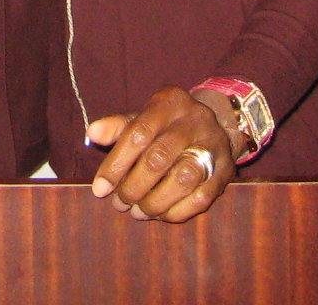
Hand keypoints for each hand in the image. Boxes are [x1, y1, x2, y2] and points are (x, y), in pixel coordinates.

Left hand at [84, 86, 240, 223]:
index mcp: (169, 102)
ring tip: (137, 212)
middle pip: (158, 158)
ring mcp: (214, 145)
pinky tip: (160, 215)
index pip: (137, 133)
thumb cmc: (167, 125)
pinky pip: (201, 197)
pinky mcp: (225, 171)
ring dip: (155, 201)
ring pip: (182, 179)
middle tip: (119, 203)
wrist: (215, 126)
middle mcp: (194, 120)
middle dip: (134, 186)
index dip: (116, 164)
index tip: (100, 188)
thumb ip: (117, 126)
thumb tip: (92, 133)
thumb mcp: (142, 117)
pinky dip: (177, 211)